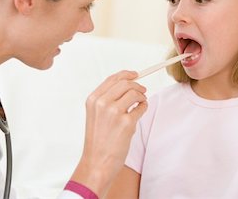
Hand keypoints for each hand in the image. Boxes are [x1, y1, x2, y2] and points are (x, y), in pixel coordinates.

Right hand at [70, 70, 146, 197]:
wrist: (97, 162)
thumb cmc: (98, 140)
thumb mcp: (95, 115)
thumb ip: (106, 99)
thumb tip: (127, 84)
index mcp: (93, 100)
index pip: (112, 79)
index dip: (126, 74)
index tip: (136, 74)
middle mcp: (102, 103)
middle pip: (125, 83)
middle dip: (137, 85)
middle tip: (143, 90)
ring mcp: (114, 112)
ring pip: (135, 93)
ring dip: (141, 96)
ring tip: (141, 103)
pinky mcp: (126, 123)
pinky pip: (141, 108)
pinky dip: (144, 107)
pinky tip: (140, 111)